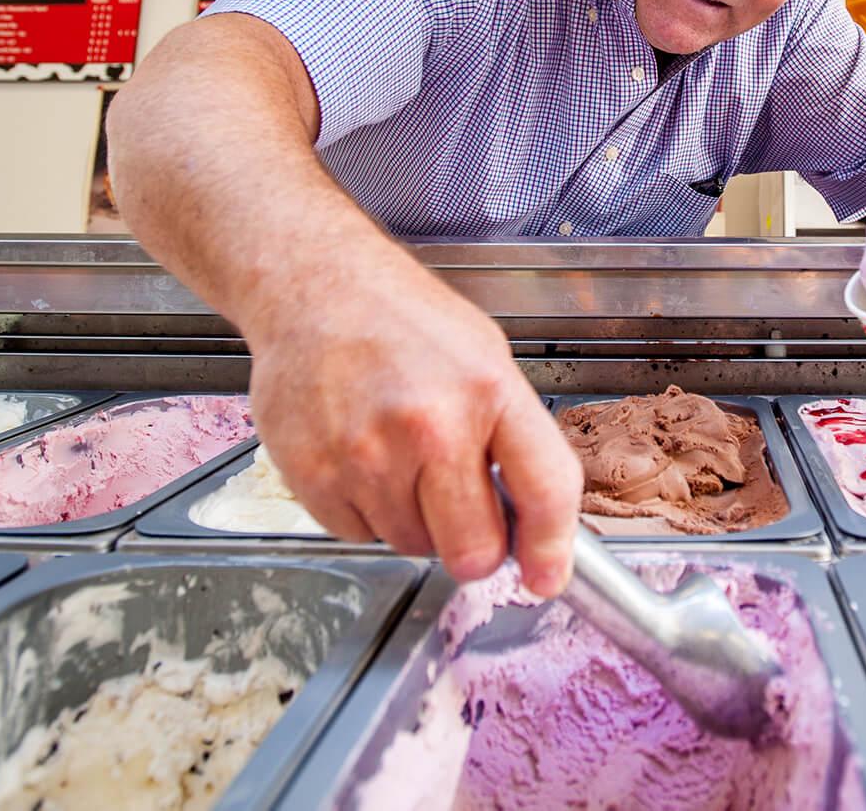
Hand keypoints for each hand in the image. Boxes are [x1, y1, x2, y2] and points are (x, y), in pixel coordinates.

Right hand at [245, 249, 581, 597]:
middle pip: (473, 550)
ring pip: (414, 547)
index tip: (546, 578)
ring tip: (402, 456)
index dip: (551, 550)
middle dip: (475, 545)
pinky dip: (367, 512)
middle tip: (464, 512)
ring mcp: (367, 455)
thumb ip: (514, 438)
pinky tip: (362, 456)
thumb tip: (535, 524)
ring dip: (416, 521)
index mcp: (489, 391)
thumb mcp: (486, 359)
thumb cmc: (405, 321)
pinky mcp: (315, 475)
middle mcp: (430, 427)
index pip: (544, 492)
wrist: (315, 286)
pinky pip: (360, 536)